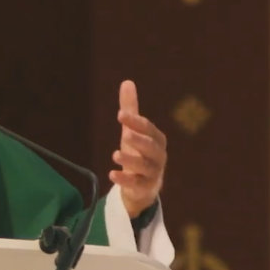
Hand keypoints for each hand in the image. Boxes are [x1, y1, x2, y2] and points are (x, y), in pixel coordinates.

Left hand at [108, 80, 166, 218]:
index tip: (121, 115)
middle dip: (139, 140)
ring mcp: (153, 173)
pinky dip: (125, 180)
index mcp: (157, 139)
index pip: (148, 129)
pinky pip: (136, 184)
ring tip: (115, 154)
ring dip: (131, 160)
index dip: (136, 122)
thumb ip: (131, 109)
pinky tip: (112, 174)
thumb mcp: (133, 131)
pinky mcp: (144, 188)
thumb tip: (127, 82)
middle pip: (151, 147)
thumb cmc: (138, 153)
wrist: (143, 186)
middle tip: (125, 134)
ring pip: (144, 167)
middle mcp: (158, 156)